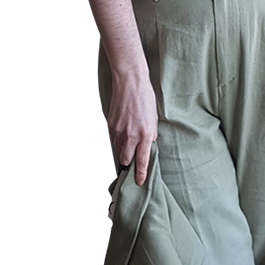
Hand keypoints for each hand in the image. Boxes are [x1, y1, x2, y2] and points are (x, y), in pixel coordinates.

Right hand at [107, 69, 158, 185]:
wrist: (130, 81)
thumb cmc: (145, 97)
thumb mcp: (154, 118)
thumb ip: (150, 134)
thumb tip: (148, 145)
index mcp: (145, 134)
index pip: (142, 161)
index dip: (141, 174)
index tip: (140, 182)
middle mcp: (131, 135)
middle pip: (126, 160)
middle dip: (128, 165)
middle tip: (131, 167)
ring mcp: (118, 131)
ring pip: (118, 150)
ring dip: (122, 153)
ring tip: (127, 150)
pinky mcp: (110, 125)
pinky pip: (113, 140)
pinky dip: (117, 142)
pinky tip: (121, 137)